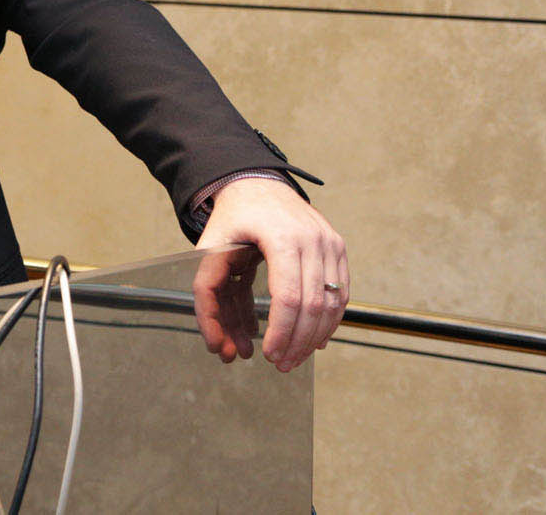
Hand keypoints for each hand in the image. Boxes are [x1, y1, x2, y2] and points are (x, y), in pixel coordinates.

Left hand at [191, 177, 347, 371]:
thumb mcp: (209, 247)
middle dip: (298, 342)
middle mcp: (312, 238)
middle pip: (313, 306)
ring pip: (332, 303)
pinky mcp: (337, 247)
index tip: (269, 354)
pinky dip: (329, 319)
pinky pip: (341, 292)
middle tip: (282, 364)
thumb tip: (215, 343)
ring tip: (294, 357)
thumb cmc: (232, 217)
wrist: (257, 182)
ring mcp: (330, 242)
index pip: (289, 298)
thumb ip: (205, 292)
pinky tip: (313, 338)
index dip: (282, 333)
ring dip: (315, 337)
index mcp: (281, 237)